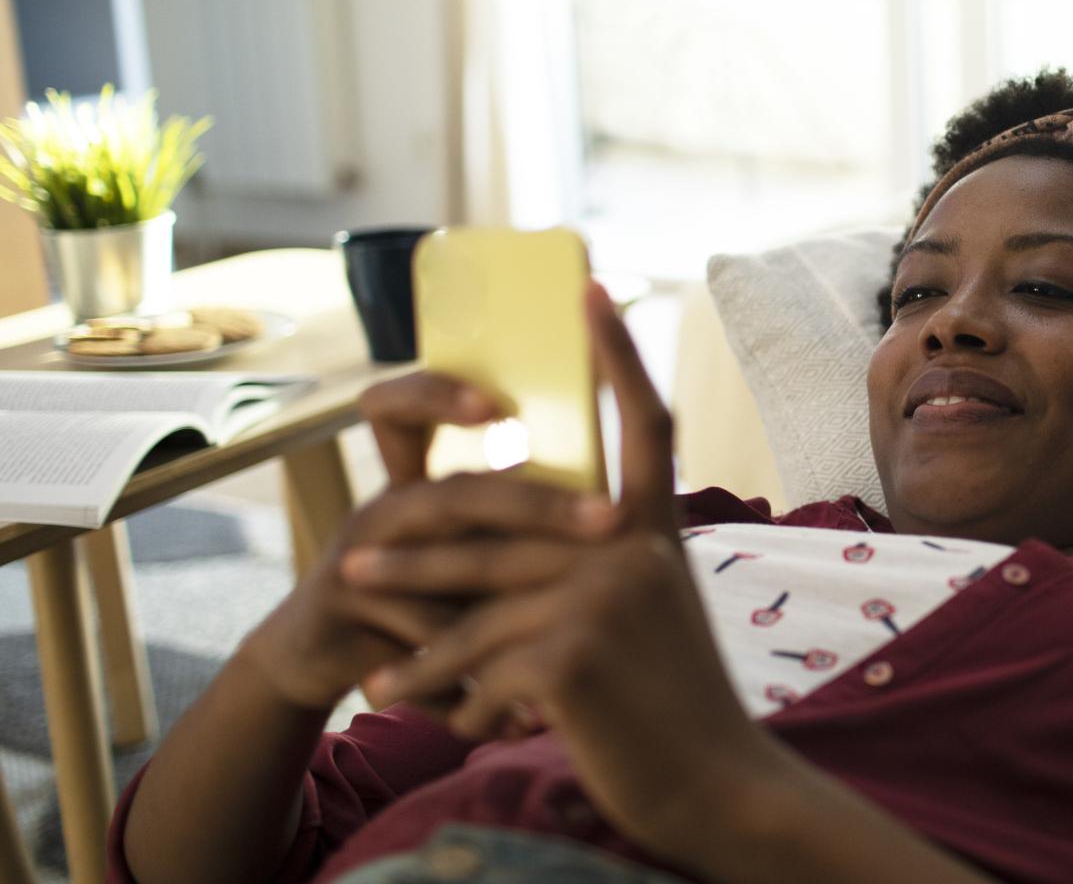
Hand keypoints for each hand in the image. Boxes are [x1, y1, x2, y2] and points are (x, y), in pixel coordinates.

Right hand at [240, 372, 618, 710]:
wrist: (313, 657)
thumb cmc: (409, 593)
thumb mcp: (453, 552)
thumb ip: (510, 528)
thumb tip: (625, 505)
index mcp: (418, 485)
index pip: (409, 410)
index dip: (442, 394)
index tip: (504, 404)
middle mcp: (385, 511)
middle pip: (457, 496)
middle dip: (539, 508)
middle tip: (612, 520)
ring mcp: (356, 561)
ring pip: (440, 580)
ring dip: (508, 616)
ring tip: (570, 633)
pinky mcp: (342, 619)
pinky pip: (422, 656)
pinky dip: (475, 694)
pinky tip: (522, 725)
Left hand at [356, 283, 787, 859]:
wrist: (713, 783)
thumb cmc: (673, 704)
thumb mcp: (653, 616)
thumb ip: (605, 568)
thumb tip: (526, 538)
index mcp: (657, 532)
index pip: (643, 424)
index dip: (617, 354)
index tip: (592, 291)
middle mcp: (635, 549)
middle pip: (504, 521)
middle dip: (419, 545)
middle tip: (357, 554)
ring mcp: (603, 596)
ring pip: (471, 595)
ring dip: (408, 621)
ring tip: (361, 639)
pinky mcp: (568, 653)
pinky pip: (475, 662)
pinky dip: (443, 695)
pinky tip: (418, 714)